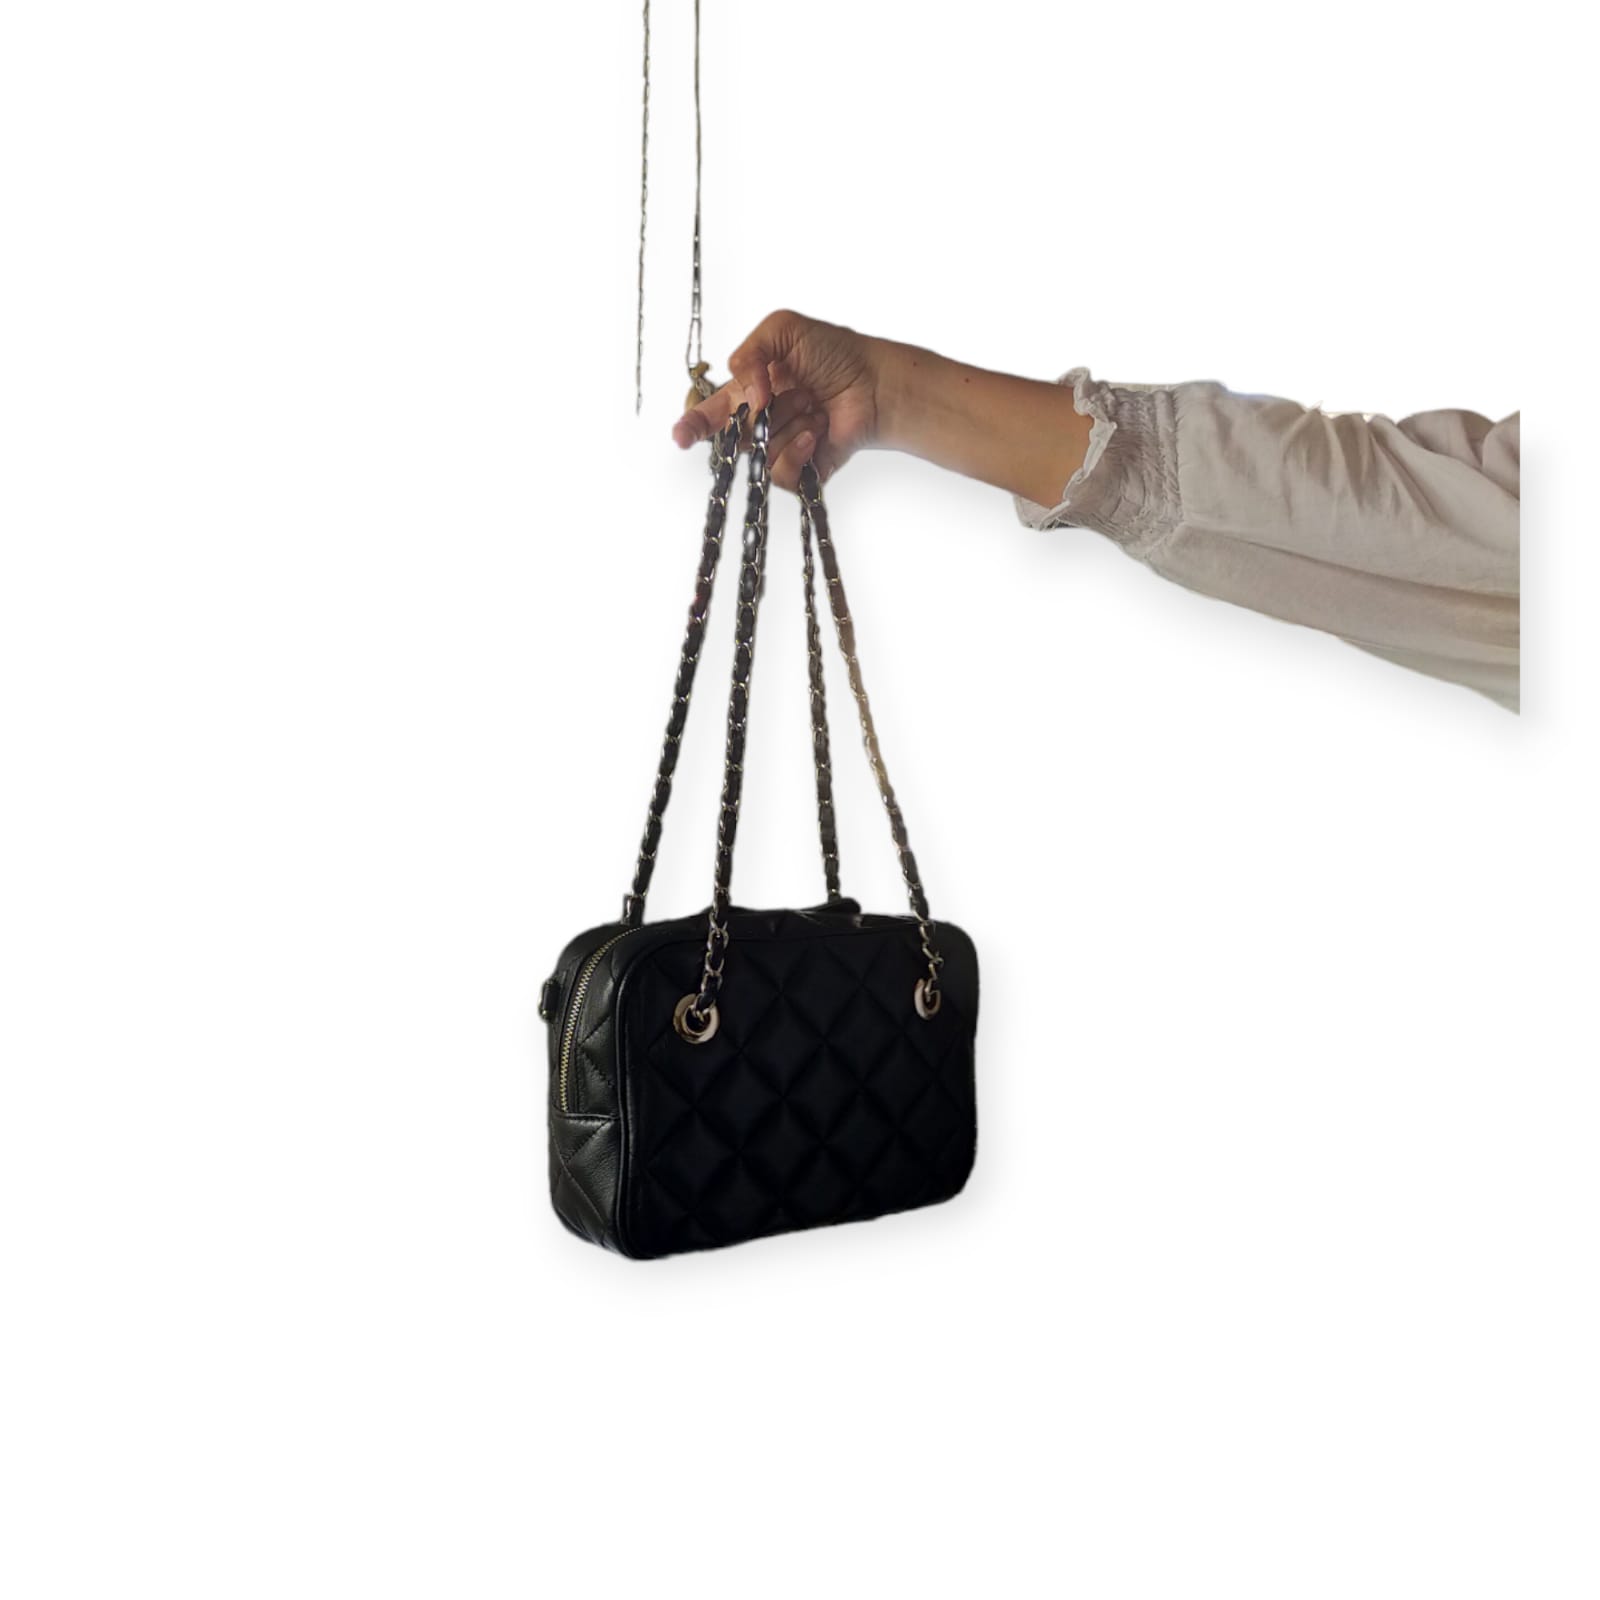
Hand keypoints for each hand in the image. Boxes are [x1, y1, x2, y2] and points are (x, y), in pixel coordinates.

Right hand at [671, 310, 884, 490]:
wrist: (873, 383)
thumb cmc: (834, 354)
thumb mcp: (783, 330)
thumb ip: (749, 352)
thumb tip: (748, 397)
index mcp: (748, 393)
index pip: (711, 414)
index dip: (691, 426)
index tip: (681, 436)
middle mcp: (761, 424)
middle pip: (733, 437)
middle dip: (758, 414)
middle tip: (790, 393)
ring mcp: (780, 449)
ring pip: (759, 453)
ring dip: (787, 424)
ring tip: (813, 406)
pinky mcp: (801, 471)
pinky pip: (780, 474)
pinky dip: (797, 449)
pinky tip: (816, 431)